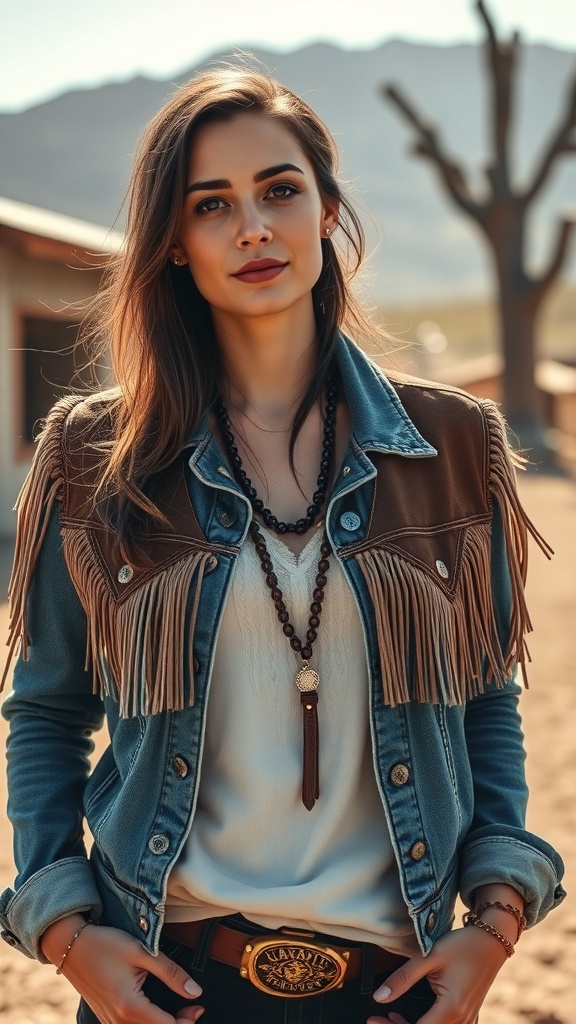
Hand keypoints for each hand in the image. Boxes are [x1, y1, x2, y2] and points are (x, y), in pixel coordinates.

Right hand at [41, 916, 203, 1022]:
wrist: (70, 944)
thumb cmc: (105, 944)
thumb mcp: (142, 952)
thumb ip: (171, 973)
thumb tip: (195, 992)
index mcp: (129, 1006)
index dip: (188, 1020)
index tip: (198, 1006)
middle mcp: (117, 1021)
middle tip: (191, 1007)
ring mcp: (109, 1022)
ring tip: (177, 1009)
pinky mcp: (105, 1018)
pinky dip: (147, 1023)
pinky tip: (155, 1010)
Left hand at [366, 924, 508, 1023]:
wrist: (491, 940)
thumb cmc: (462, 946)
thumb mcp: (428, 957)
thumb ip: (402, 978)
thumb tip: (379, 997)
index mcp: (452, 1009)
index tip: (373, 1019)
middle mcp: (462, 1020)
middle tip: (378, 1018)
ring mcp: (468, 1020)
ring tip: (391, 1016)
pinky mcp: (468, 1016)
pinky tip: (410, 1017)